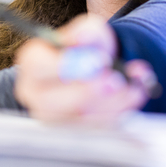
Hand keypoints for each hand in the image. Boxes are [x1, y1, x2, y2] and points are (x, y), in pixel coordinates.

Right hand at [14, 14, 153, 125]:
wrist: (101, 71)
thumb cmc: (89, 50)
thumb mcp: (90, 32)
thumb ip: (87, 32)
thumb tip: (84, 39)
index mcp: (33, 63)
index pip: (38, 66)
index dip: (68, 65)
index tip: (98, 61)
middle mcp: (35, 94)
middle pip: (52, 102)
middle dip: (89, 92)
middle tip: (116, 80)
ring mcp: (52, 118)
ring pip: (75, 121)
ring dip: (109, 105)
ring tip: (133, 87)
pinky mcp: (71, 134)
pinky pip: (92, 132)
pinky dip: (117, 116)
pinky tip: (132, 98)